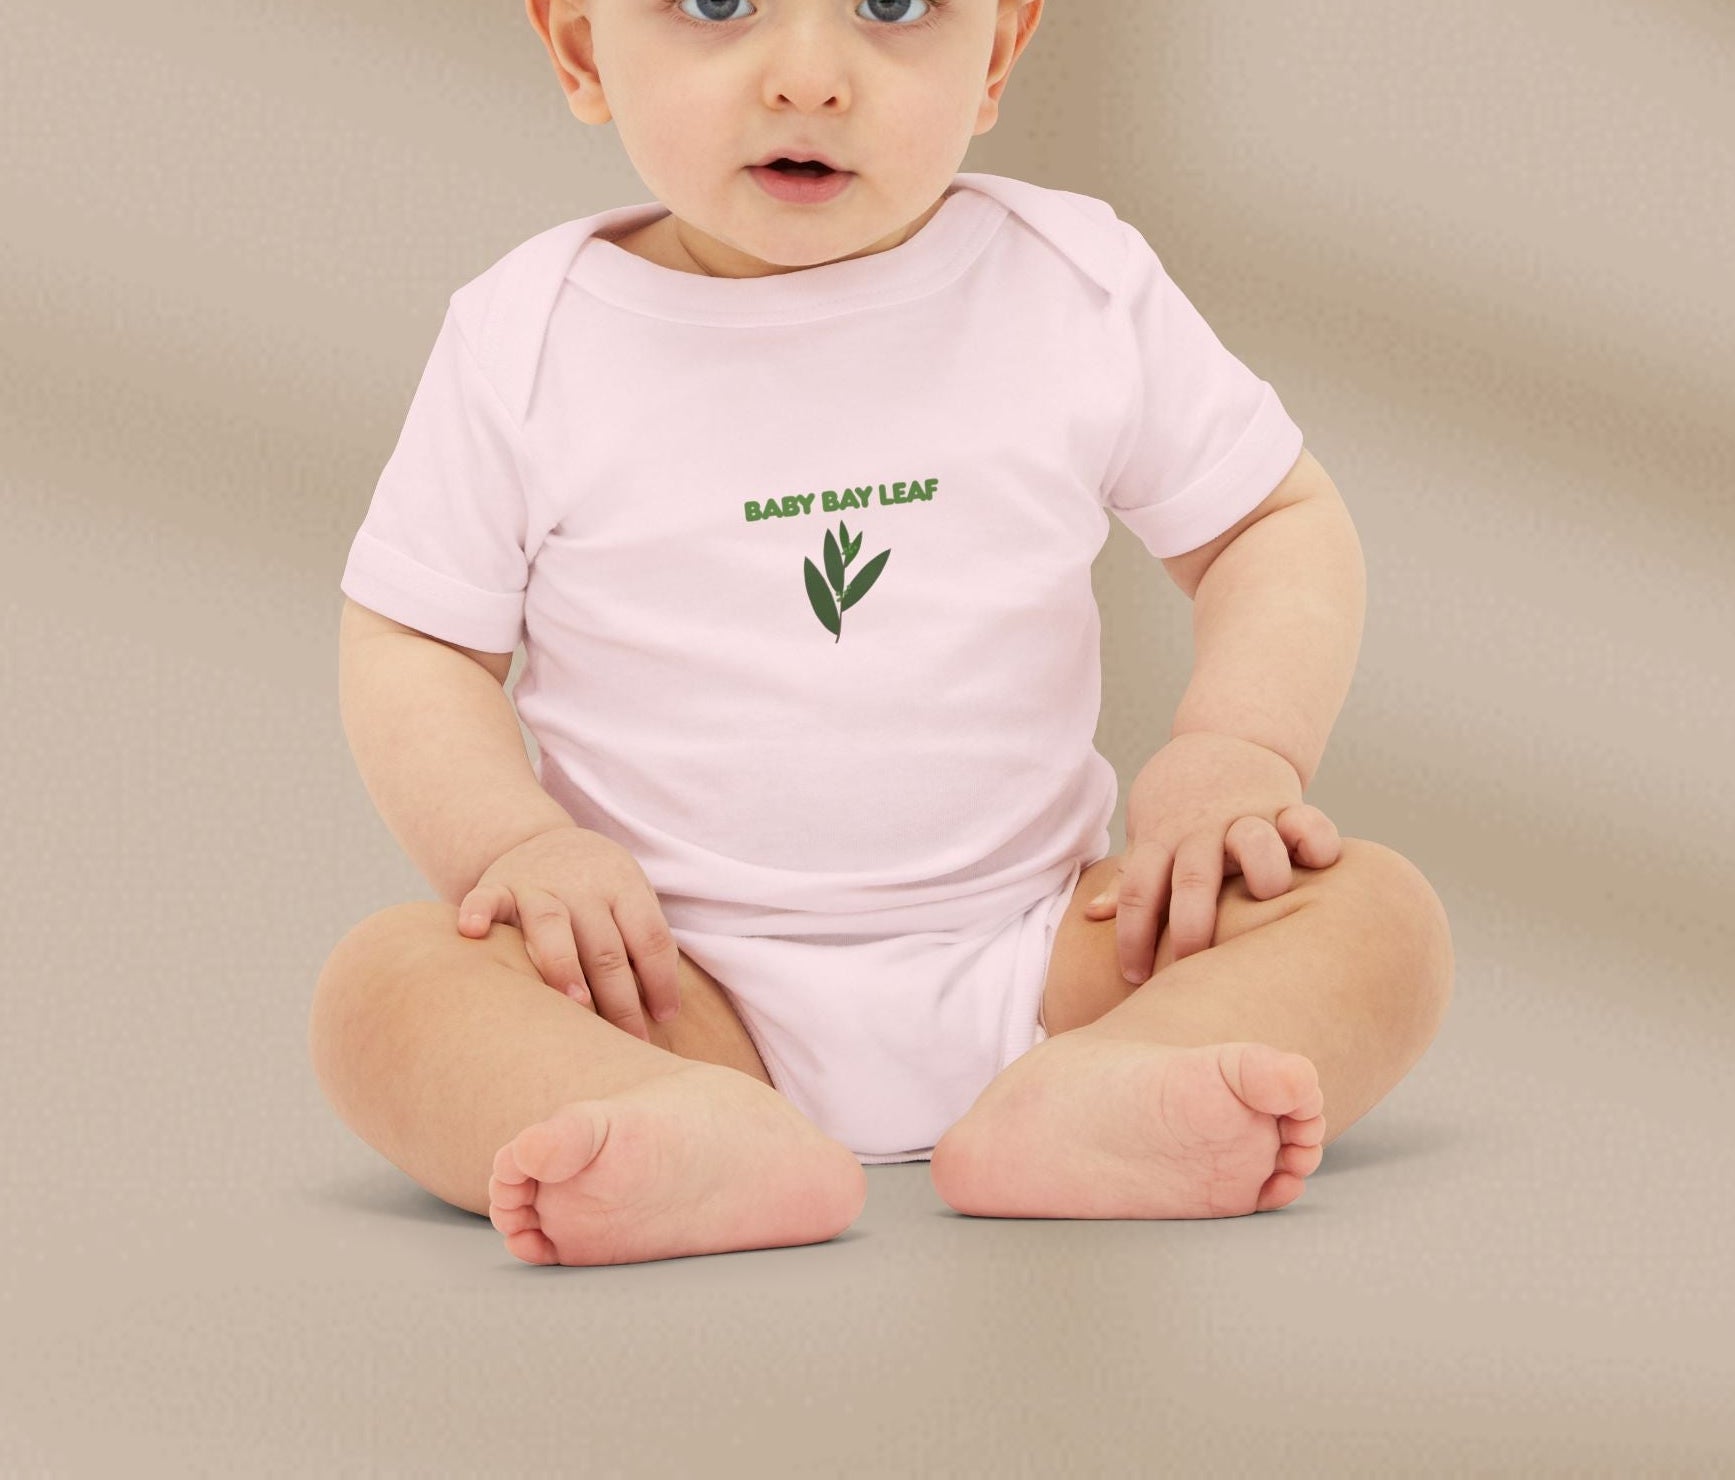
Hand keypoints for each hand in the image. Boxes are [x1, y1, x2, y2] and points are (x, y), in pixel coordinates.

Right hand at [454, 824, 680, 1042]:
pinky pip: (485, 898)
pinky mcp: (499, 886)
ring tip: (575, 1004)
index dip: (660, 980)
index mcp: (622, 887)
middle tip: (628, 1039)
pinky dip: (477, 911)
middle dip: (619, 1000)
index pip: (649, 938)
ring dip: (564, 967)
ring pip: (552, 928)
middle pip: (605, 947)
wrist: (543, 840)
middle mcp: (582, 887)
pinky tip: (470, 931)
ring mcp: (538, 886)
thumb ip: (643, 940)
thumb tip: (664, 1011)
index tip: (665, 1018)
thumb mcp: (630, 896)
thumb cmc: (596, 886)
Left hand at [1082, 732, 1341, 982]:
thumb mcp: (1151, 833)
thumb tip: (1091, 916)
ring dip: (1262, 868)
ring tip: (1269, 895)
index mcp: (1163, 840)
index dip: (1132, 937)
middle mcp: (1203, 831)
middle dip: (1192, 924)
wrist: (1226, 737)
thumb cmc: (1181, 802)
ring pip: (1254, 841)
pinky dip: (1315, 838)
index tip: (1133, 978)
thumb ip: (1132, 876)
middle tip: (1194, 965)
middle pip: (1193, 878)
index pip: (1137, 891)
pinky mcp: (1286, 805)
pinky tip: (1322, 862)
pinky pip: (1307, 820)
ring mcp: (1246, 816)